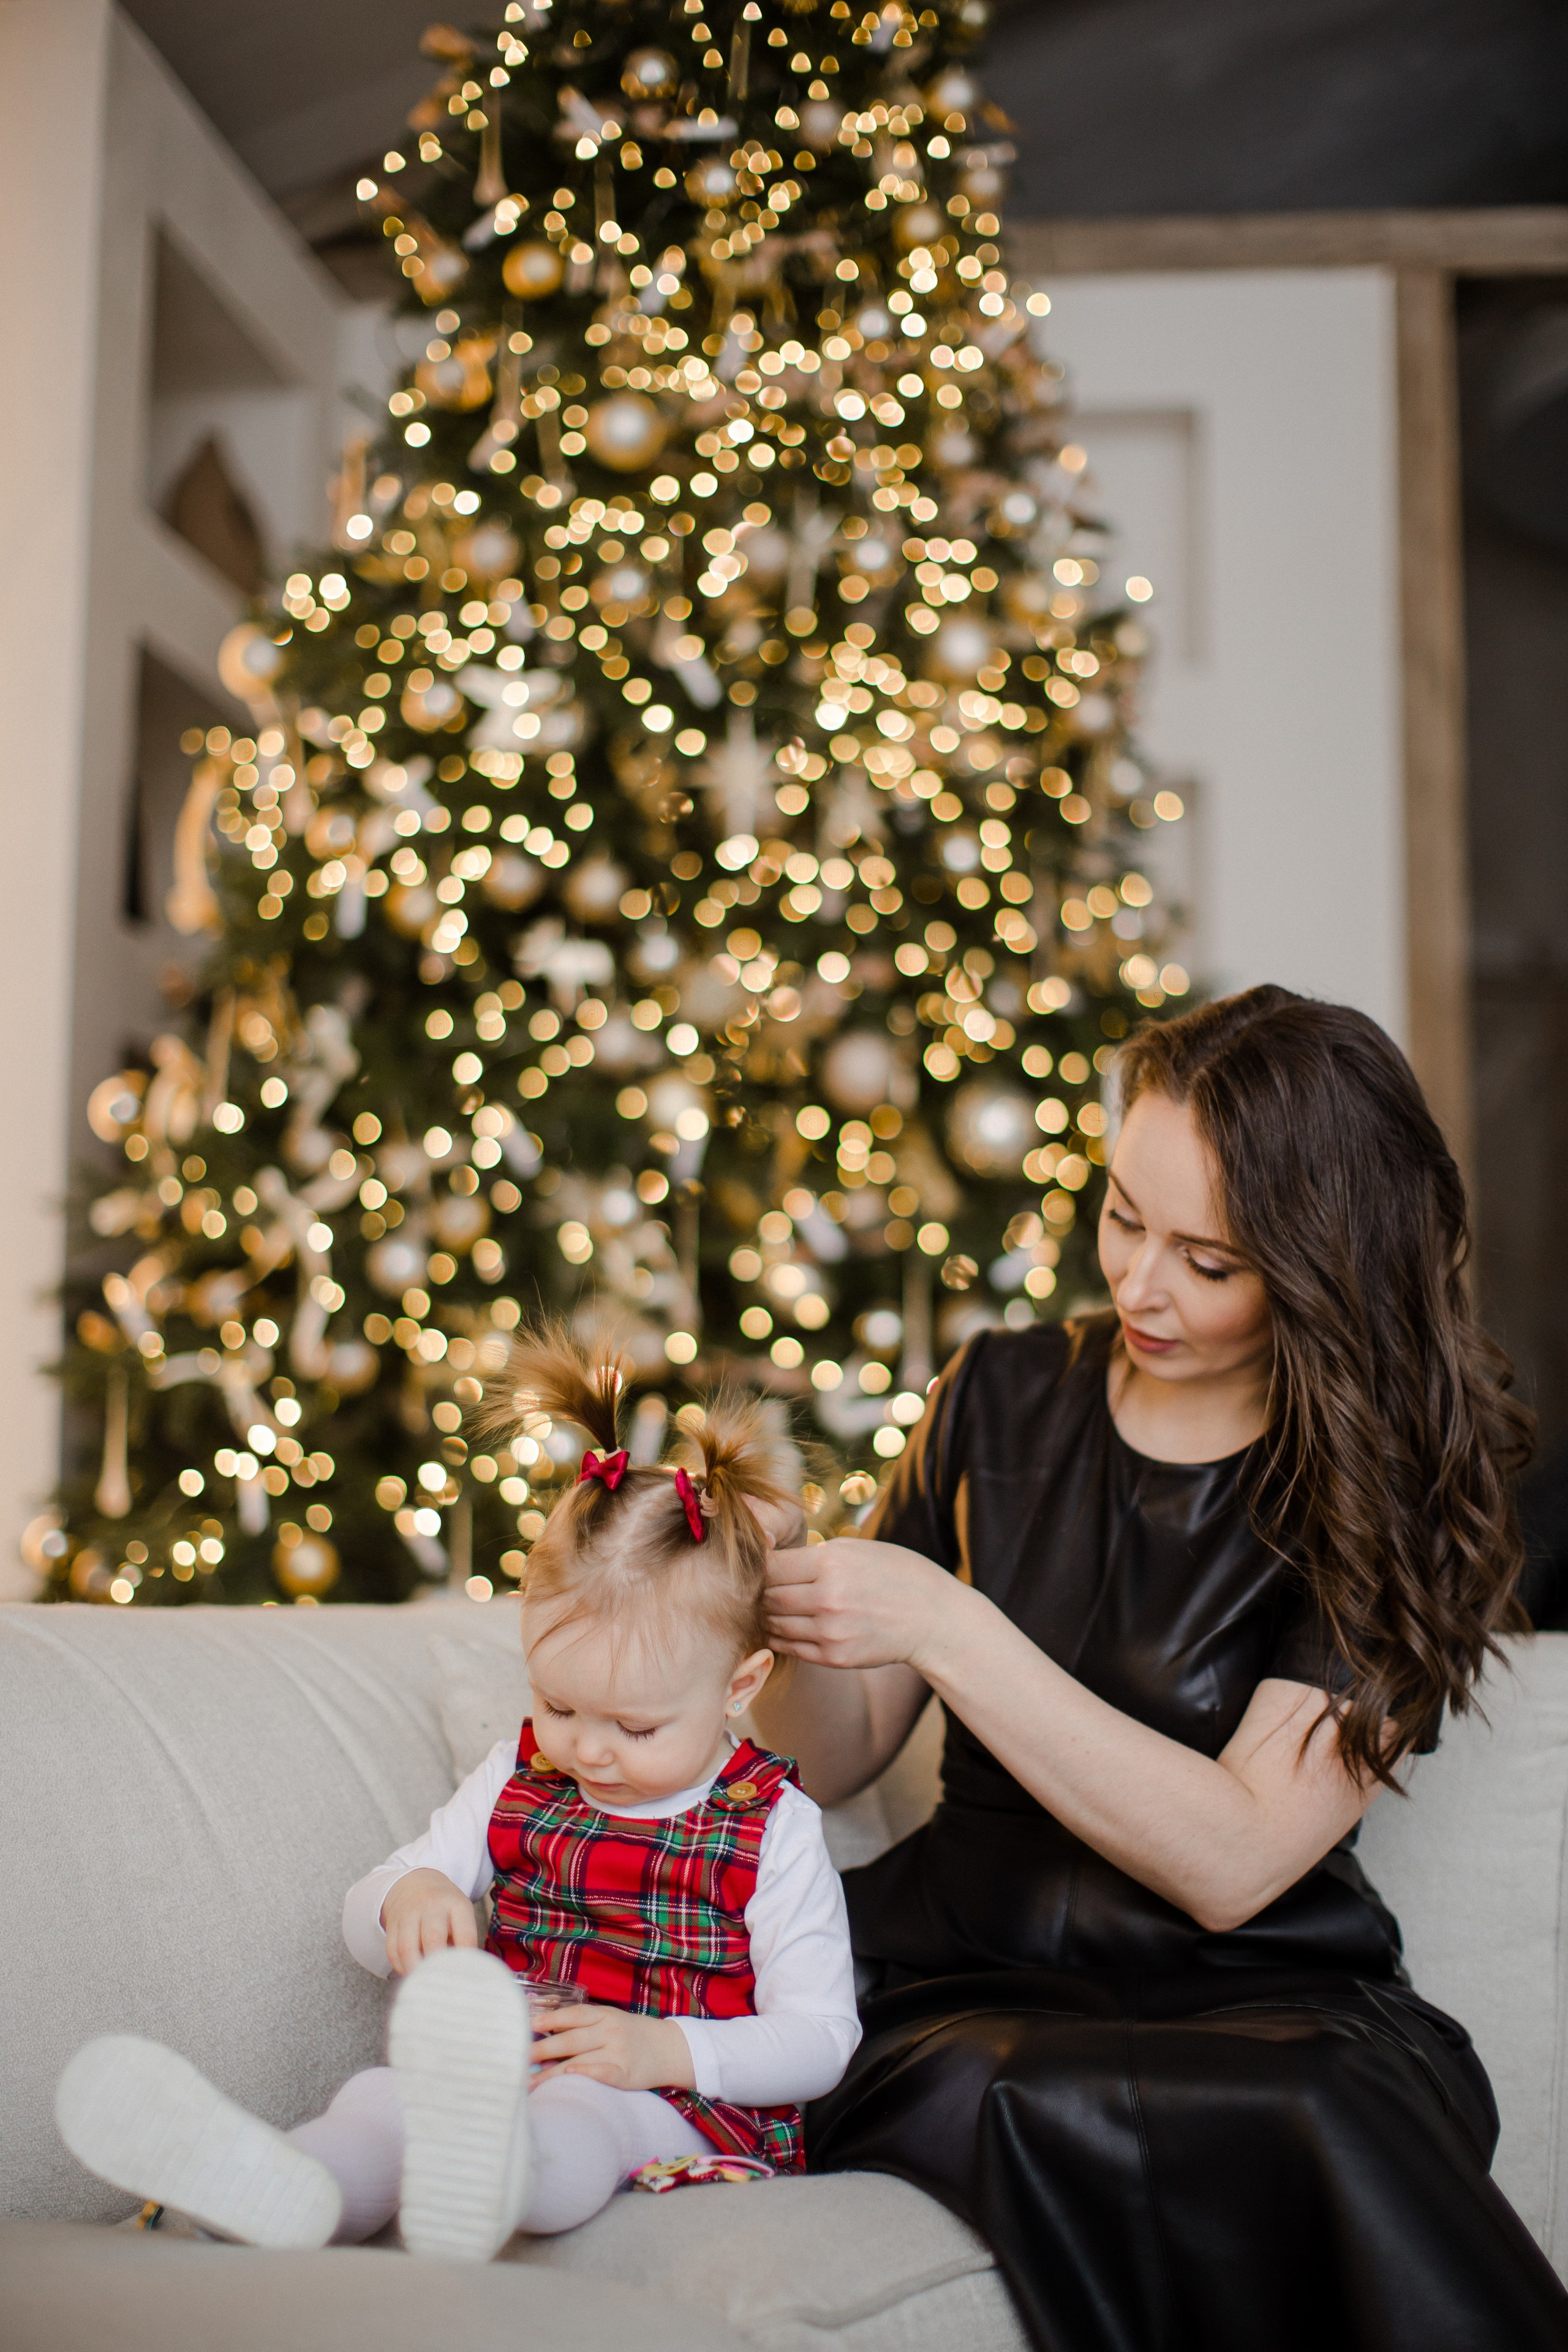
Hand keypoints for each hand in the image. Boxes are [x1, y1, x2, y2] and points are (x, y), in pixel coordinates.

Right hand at [381, 1868, 479, 1974]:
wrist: (416, 1883)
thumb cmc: (445, 1907)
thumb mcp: (461, 1913)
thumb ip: (464, 1940)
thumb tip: (466, 1972)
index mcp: (455, 1904)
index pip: (465, 1933)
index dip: (466, 1957)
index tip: (465, 1975)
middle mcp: (431, 1905)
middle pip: (433, 1938)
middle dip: (436, 1964)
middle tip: (441, 1982)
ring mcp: (408, 1913)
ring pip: (407, 1946)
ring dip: (414, 1969)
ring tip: (422, 1982)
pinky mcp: (392, 1924)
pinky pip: (392, 1950)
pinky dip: (400, 1966)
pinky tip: (409, 1973)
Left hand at [530, 2004, 695, 2092]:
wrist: (669, 2049)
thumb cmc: (632, 2035)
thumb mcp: (610, 2021)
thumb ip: (583, 2026)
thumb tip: (545, 2034)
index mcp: (604, 2015)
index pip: (573, 2015)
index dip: (550, 2019)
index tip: (527, 2026)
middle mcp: (610, 2031)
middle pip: (570, 2039)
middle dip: (541, 2049)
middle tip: (517, 2057)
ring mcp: (618, 2052)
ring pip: (579, 2059)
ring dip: (552, 2072)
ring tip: (530, 2081)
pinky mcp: (625, 2074)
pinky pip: (601, 2073)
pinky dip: (585, 2073)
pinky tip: (569, 2077)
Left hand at [765, 1535, 951, 1672]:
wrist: (932, 1619)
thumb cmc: (895, 1574)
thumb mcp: (856, 1549)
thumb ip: (813, 1554)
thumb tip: (768, 1555)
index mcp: (831, 1563)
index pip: (770, 1566)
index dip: (760, 1566)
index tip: (761, 1566)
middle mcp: (827, 1598)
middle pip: (768, 1596)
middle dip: (762, 1592)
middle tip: (762, 1588)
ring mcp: (830, 1632)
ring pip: (775, 1624)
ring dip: (769, 1615)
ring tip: (774, 1606)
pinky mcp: (835, 1657)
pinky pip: (790, 1647)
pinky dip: (781, 1637)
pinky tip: (786, 1627)